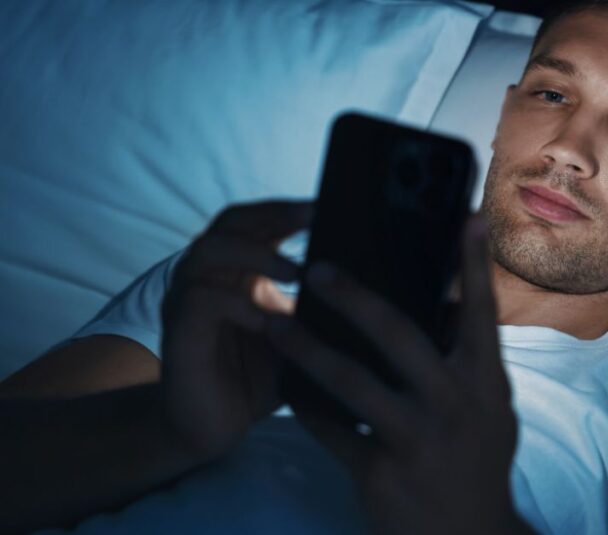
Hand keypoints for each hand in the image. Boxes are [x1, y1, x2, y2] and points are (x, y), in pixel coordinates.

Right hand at [160, 200, 311, 460]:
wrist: (213, 429)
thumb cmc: (258, 378)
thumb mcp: (299, 337)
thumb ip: (321, 309)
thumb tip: (375, 288)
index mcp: (239, 270)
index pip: (256, 220)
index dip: (288, 209)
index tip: (330, 203)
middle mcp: (209, 275)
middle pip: (231, 222)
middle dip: (274, 216)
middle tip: (314, 219)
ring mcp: (188, 300)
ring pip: (209, 252)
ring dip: (255, 255)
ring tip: (295, 271)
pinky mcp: (178, 332)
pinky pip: (200, 301)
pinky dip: (234, 304)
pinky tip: (265, 319)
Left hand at [268, 216, 533, 534]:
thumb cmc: (479, 463)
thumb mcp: (491, 410)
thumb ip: (470, 362)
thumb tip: (445, 303)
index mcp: (486, 383)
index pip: (482, 312)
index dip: (474, 262)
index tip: (467, 214)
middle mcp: (454, 405)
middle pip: (398, 334)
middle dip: (354, 295)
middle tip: (317, 267)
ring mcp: (416, 440)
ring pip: (350, 381)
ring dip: (305, 347)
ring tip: (272, 321)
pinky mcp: (380, 473)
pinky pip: (330, 429)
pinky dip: (304, 405)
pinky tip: (283, 386)